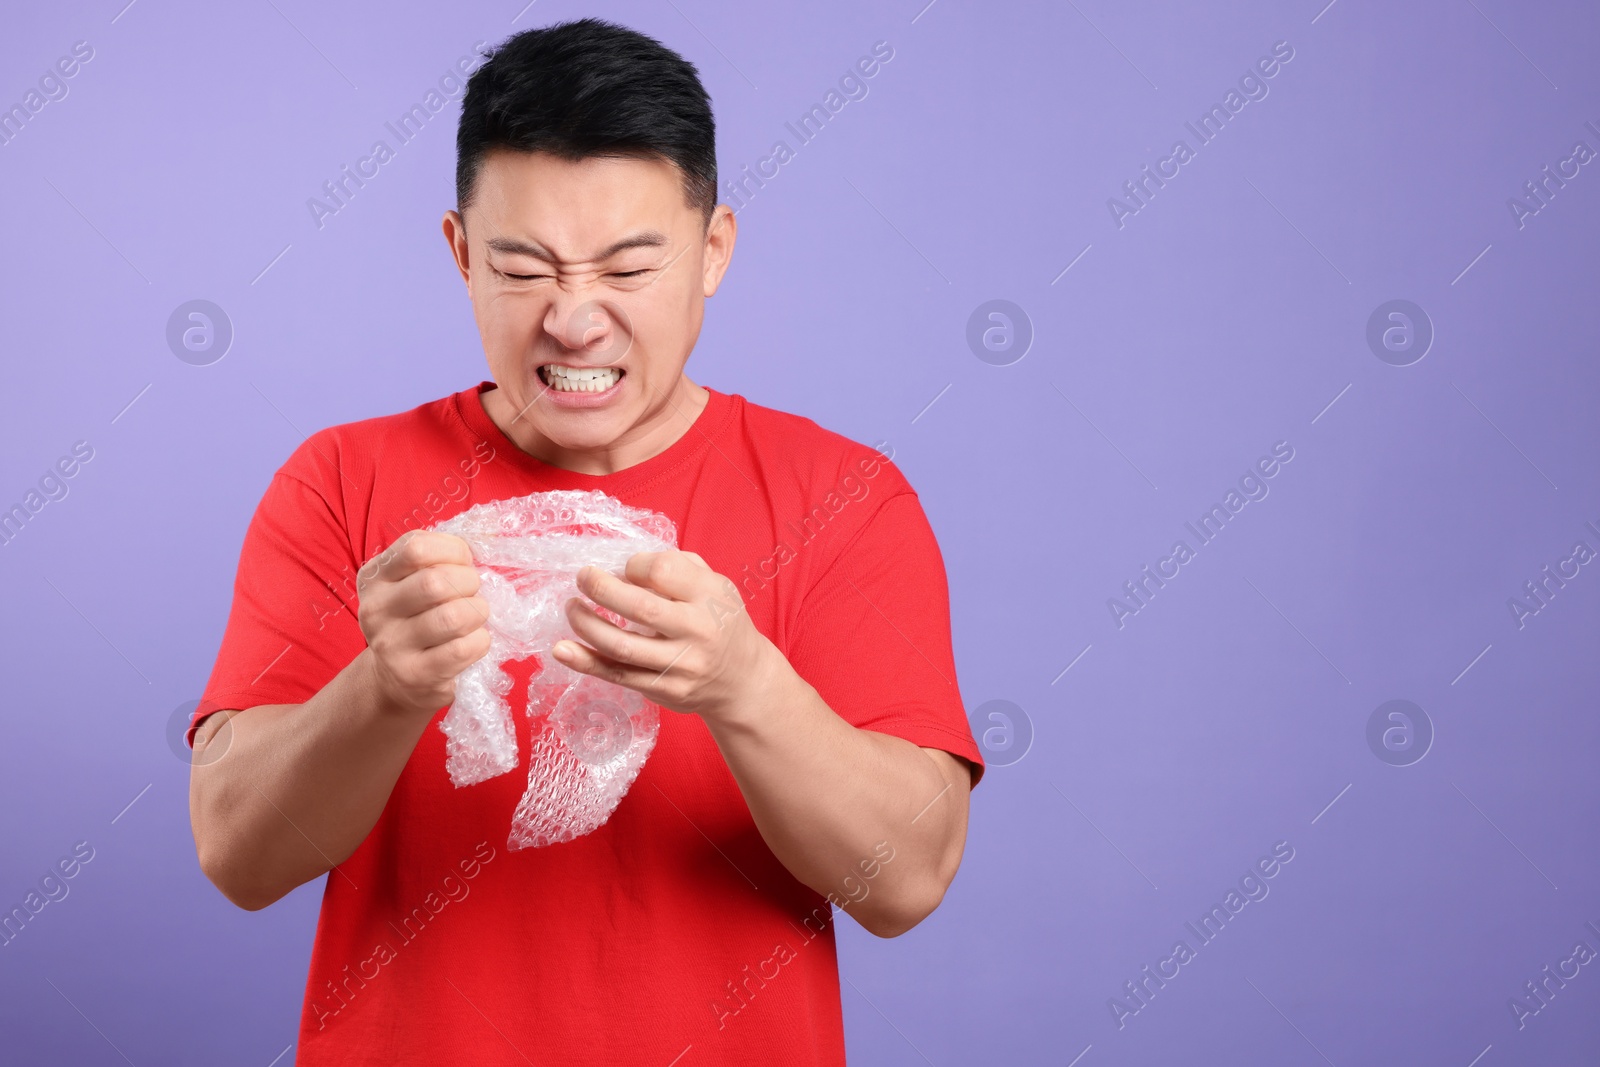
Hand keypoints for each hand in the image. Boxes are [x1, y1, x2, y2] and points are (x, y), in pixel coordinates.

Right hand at [355, 530, 491, 715]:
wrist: (396, 678)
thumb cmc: (418, 617)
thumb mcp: (415, 580)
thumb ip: (443, 555)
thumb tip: (491, 532)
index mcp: (375, 577)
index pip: (417, 547)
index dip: (454, 551)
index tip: (463, 563)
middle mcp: (375, 610)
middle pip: (436, 582)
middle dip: (470, 583)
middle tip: (473, 592)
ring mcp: (391, 646)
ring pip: (453, 617)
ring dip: (478, 612)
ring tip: (474, 617)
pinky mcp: (415, 675)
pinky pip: (462, 649)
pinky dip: (480, 641)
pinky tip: (473, 641)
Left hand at [552, 551, 775, 720]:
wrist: (743, 680)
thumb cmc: (721, 622)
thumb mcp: (716, 586)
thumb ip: (678, 568)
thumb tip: (624, 565)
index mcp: (711, 596)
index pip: (662, 570)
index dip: (634, 565)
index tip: (625, 568)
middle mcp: (698, 631)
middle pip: (639, 607)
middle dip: (600, 588)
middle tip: (582, 577)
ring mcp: (680, 665)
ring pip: (622, 646)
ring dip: (586, 624)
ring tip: (571, 607)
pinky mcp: (664, 690)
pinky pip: (618, 675)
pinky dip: (586, 661)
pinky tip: (563, 649)